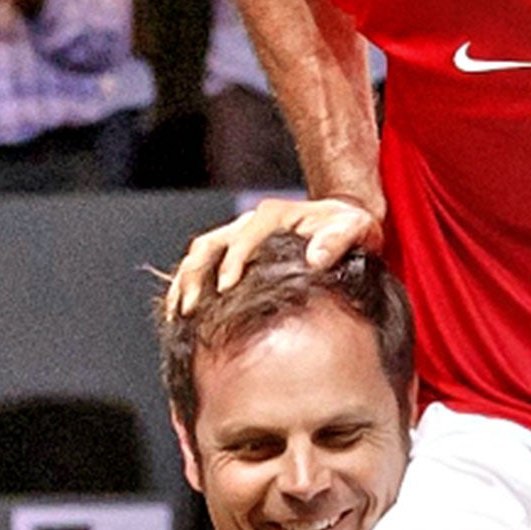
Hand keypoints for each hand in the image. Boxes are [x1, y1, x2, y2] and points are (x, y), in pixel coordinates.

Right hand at [167, 198, 382, 315]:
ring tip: (177, 313)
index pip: (243, 237)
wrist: (344, 222)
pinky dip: (189, 285)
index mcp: (273, 215)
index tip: (225, 290)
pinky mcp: (235, 252)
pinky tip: (182, 312)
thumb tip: (315, 259)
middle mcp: (249, 223)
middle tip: (189, 308)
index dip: (232, 263)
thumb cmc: (349, 226)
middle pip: (209, 245)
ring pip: (199, 254)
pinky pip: (203, 265)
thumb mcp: (353, 228)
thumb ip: (337, 240)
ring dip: (184, 282)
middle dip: (195, 276)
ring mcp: (238, 236)